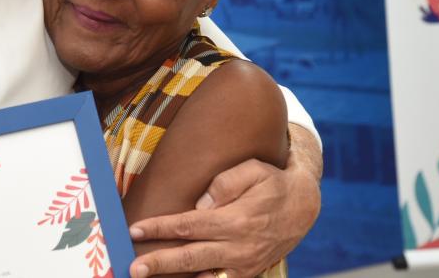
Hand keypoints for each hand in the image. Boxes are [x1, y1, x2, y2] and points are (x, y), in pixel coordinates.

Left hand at [128, 127, 321, 277]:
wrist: (304, 206)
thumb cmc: (272, 183)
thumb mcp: (253, 170)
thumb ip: (225, 183)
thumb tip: (200, 204)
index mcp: (237, 220)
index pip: (189, 225)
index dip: (161, 228)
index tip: (136, 229)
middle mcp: (239, 247)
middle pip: (191, 257)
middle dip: (160, 263)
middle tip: (134, 268)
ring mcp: (244, 264)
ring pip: (203, 276)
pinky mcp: (248, 273)